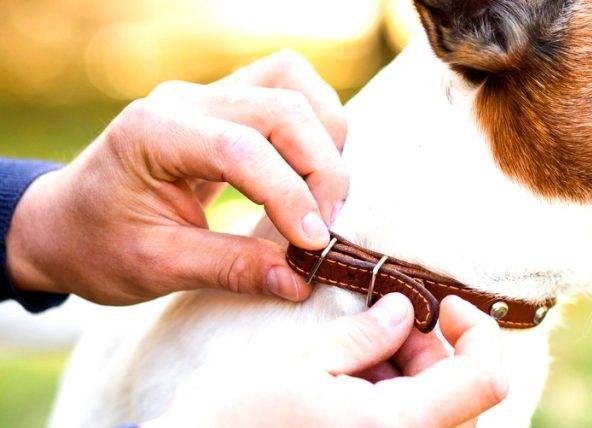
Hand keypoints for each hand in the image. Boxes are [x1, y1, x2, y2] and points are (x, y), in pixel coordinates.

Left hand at [6, 50, 347, 303]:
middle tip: (323, 230)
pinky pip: (289, 88)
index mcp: (151, 132)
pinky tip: (310, 173)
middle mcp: (184, 99)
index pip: (241, 149)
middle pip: (282, 108)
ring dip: (324, 141)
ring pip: (294, 87)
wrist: (66, 223)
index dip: (289, 195)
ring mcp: (208, 93)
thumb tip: (300, 280)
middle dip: (320, 170)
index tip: (313, 244)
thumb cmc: (98, 245)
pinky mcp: (229, 100)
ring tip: (320, 201)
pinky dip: (315, 126)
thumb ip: (230, 269)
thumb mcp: (156, 267)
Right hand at [147, 295, 508, 427]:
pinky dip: (389, 399)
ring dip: (406, 374)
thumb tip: (404, 310)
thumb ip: (362, 336)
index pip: (488, 378)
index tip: (443, 303)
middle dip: (429, 349)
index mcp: (396, 427)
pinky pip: (406, 427)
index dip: (480, 331)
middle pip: (462, 393)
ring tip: (349, 357)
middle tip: (378, 323)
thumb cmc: (233, 424)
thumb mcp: (298, 365)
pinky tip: (344, 386)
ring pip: (436, 411)